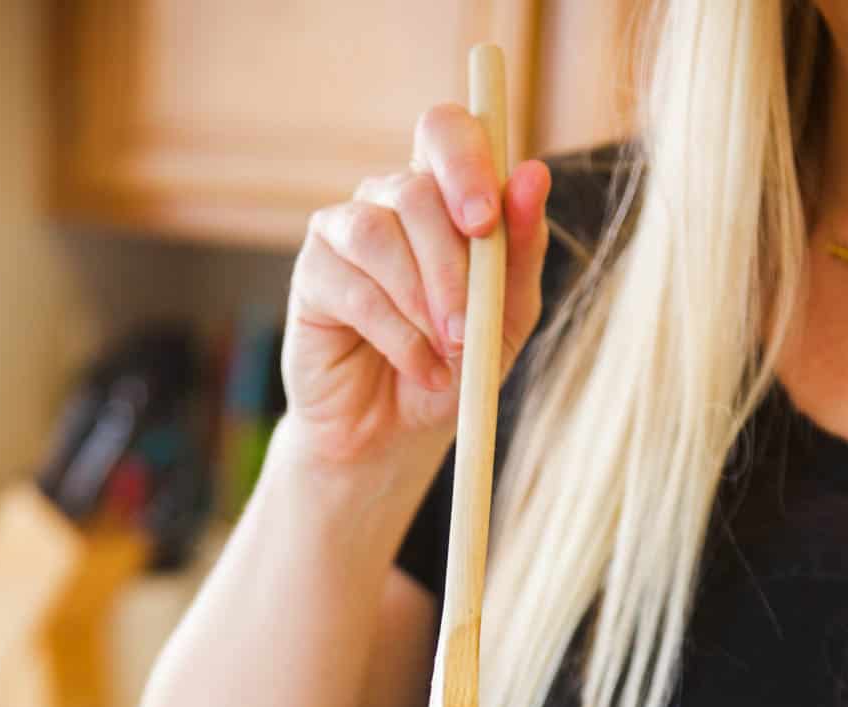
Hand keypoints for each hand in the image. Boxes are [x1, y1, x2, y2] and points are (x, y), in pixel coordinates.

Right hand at [281, 105, 550, 467]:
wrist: (396, 434)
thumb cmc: (454, 368)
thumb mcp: (506, 318)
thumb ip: (521, 252)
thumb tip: (534, 174)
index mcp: (442, 193)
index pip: (446, 131)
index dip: (465, 162)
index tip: (484, 223)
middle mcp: (388, 199)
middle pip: (416, 190)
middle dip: (451, 267)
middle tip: (468, 331)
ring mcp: (344, 231)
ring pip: (379, 234)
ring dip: (422, 302)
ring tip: (447, 356)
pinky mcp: (313, 274)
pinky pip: (356, 288)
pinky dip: (398, 336)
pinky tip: (421, 369)